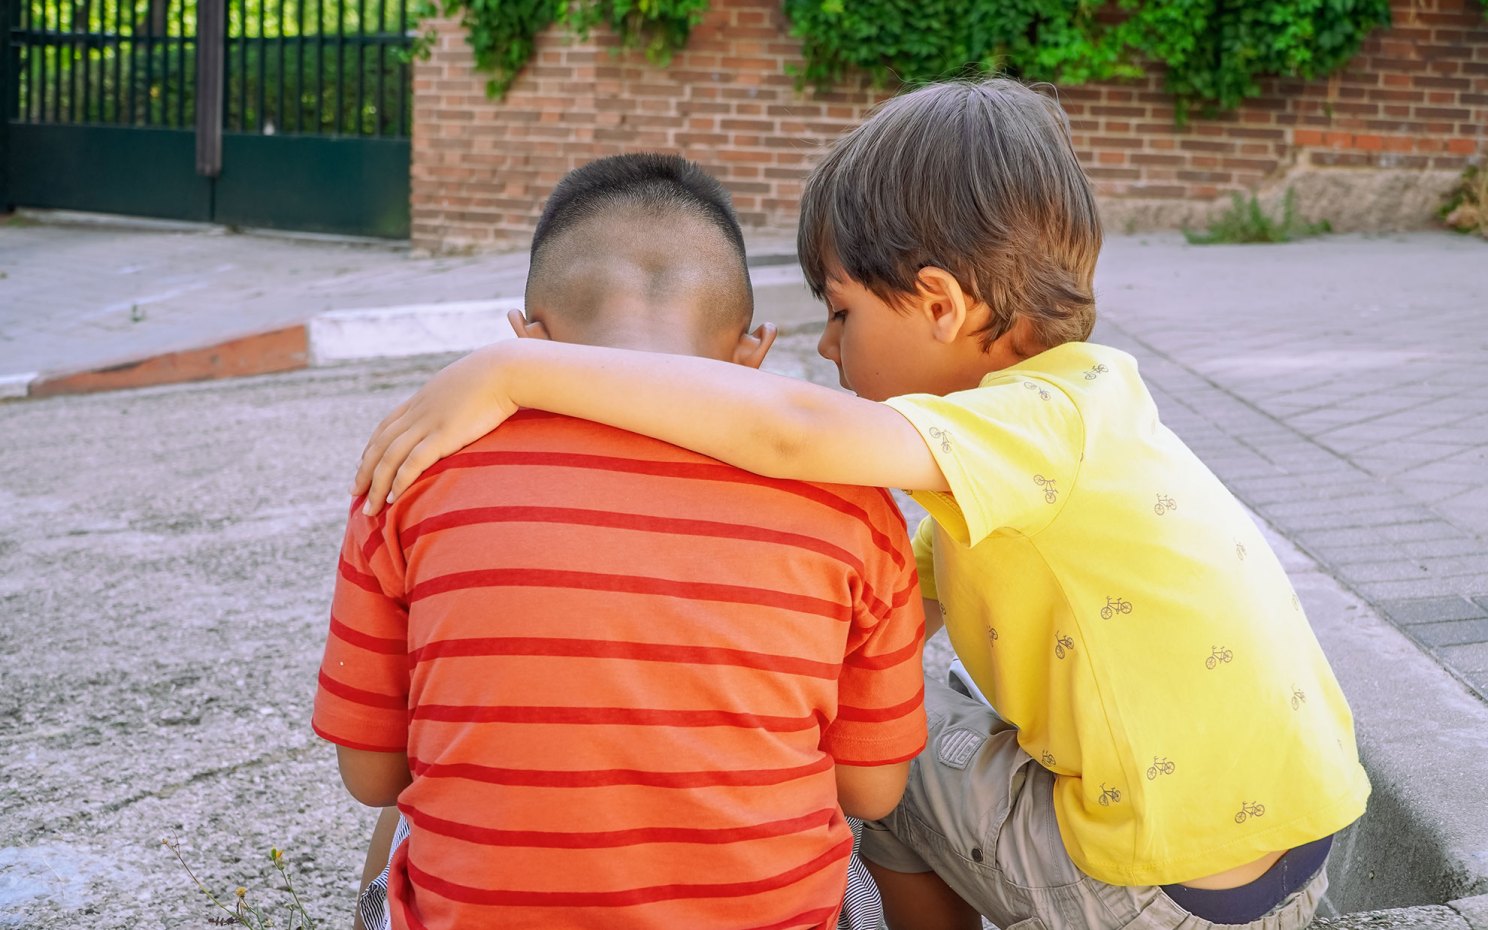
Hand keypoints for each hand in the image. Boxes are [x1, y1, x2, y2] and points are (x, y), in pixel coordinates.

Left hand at [351, 346, 518, 513]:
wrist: (506, 370)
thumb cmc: (497, 376)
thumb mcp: (467, 384)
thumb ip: (459, 398)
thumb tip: (467, 408)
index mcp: (422, 400)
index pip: (386, 426)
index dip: (372, 448)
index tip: (364, 465)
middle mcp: (418, 412)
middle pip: (380, 445)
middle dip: (364, 472)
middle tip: (354, 493)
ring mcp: (429, 423)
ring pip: (389, 458)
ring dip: (375, 485)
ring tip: (369, 509)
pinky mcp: (444, 435)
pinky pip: (413, 462)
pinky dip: (399, 481)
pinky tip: (392, 498)